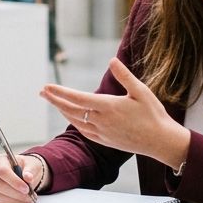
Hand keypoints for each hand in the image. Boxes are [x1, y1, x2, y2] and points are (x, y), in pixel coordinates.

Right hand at [0, 153, 40, 202]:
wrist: (24, 173)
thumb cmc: (27, 167)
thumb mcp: (32, 165)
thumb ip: (30, 170)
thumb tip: (28, 177)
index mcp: (0, 160)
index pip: (3, 171)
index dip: (14, 181)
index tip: (27, 189)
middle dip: (16, 193)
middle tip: (29, 196)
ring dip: (15, 200)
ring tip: (28, 199)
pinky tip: (21, 201)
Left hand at [39, 58, 189, 167]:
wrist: (161, 142)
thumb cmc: (154, 114)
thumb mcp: (142, 91)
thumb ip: (125, 76)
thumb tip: (112, 60)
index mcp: (108, 107)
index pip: (77, 98)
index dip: (60, 92)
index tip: (47, 86)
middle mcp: (102, 121)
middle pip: (71, 110)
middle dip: (54, 100)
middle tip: (42, 91)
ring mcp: (102, 133)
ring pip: (75, 121)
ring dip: (62, 110)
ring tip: (53, 101)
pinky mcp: (105, 141)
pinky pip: (84, 131)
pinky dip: (74, 122)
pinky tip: (71, 117)